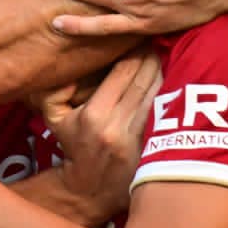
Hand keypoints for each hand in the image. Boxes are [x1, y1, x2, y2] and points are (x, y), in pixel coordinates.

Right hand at [40, 46, 161, 223]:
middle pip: (144, 78)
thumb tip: (66, 65)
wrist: (90, 189)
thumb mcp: (54, 119)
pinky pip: (166, 111)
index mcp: (95, 115)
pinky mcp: (153, 146)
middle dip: (152, 56)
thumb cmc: (74, 147)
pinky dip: (171, 92)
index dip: (133, 51)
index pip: (122, 72)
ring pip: (160, 92)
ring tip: (164, 54)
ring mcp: (139, 137)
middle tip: (154, 40)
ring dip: (164, 70)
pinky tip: (173, 78)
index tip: (137, 38)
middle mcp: (118, 125)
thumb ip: (54, 91)